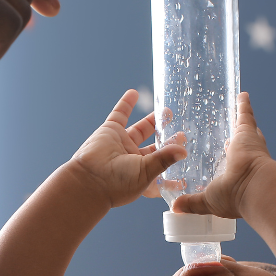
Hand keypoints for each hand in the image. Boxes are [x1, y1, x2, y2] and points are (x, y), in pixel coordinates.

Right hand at [67, 89, 186, 207]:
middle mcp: (132, 160)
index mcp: (142, 174)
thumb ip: (164, 159)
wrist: (89, 178)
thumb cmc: (117, 183)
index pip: (162, 167)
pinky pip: (120, 114)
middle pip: (153, 147)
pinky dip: (126, 104)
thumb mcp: (146, 172)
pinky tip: (134, 93)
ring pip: (140, 129)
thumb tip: (184, 151)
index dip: (173, 162)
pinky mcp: (110, 131)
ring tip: (167, 112)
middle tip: (180, 132)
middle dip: (166, 139)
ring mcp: (121, 144)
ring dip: (152, 121)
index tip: (186, 154)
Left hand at [171, 91, 272, 219]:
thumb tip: (176, 208)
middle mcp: (242, 158)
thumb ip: (192, 202)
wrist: (255, 187)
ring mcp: (246, 143)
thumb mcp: (208, 201)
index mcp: (234, 174)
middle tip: (222, 132)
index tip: (216, 153)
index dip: (222, 157)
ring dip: (234, 120)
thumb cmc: (234, 197)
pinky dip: (243, 104)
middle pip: (236, 143)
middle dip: (232, 138)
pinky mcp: (247, 131)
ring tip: (226, 110)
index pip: (227, 163)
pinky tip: (240, 94)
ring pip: (239, 128)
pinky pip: (245, 113)